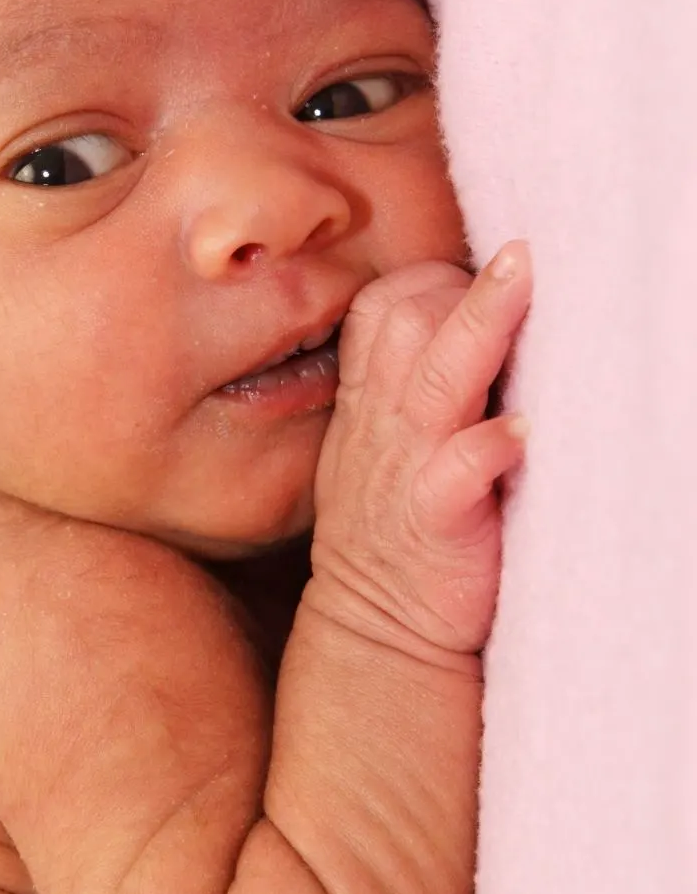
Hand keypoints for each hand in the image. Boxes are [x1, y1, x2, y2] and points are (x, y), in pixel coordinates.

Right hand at [306, 242, 530, 660]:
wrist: (379, 630)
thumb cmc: (398, 531)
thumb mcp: (384, 448)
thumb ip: (417, 387)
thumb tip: (482, 325)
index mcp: (371, 403)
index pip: (380, 309)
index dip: (427, 278)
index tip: (482, 268)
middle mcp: (383, 425)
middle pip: (403, 320)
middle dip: (459, 284)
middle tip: (521, 263)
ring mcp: (405, 468)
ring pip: (436, 377)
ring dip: (482, 323)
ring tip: (522, 275)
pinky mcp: (435, 520)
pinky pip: (455, 470)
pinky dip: (488, 445)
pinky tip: (522, 430)